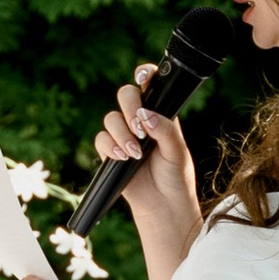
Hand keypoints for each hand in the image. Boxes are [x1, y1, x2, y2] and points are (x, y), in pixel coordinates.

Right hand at [95, 65, 196, 220]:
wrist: (163, 205)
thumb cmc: (175, 177)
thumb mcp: (178, 152)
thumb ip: (166, 131)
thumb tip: (147, 116)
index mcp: (160, 114)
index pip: (150, 85)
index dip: (144, 74)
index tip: (142, 76)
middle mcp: (140, 120)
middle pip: (125, 95)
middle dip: (130, 107)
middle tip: (140, 128)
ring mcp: (124, 135)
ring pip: (111, 118)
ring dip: (121, 134)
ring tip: (135, 153)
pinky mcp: (110, 152)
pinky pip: (101, 139)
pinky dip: (110, 147)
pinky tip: (122, 158)